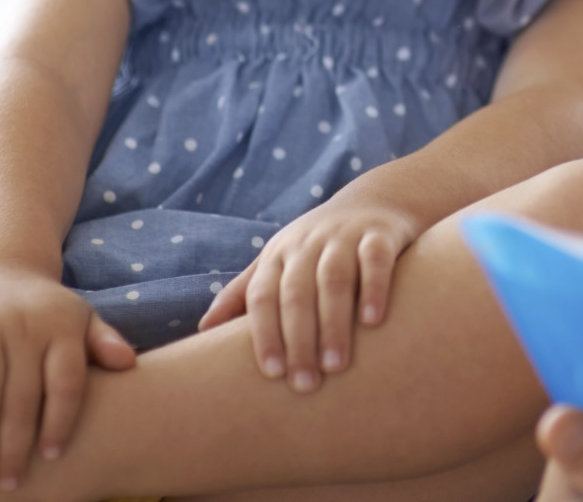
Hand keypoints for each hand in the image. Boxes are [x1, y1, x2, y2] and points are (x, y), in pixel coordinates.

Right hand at [0, 265, 136, 488]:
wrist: (2, 269)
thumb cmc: (48, 312)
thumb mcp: (83, 321)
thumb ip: (104, 343)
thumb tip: (129, 364)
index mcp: (64, 329)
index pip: (65, 382)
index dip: (59, 421)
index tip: (52, 456)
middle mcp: (27, 326)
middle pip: (22, 393)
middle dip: (15, 443)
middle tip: (10, 483)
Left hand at [198, 189, 419, 391]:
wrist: (374, 199)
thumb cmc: (318, 246)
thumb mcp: (278, 261)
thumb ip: (245, 293)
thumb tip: (202, 330)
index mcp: (278, 255)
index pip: (263, 297)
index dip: (265, 334)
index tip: (272, 373)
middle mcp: (307, 243)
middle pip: (296, 294)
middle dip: (299, 340)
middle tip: (305, 383)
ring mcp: (344, 236)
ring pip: (333, 279)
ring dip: (333, 323)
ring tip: (336, 366)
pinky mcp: (379, 233)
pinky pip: (375, 259)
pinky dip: (373, 288)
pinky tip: (373, 321)